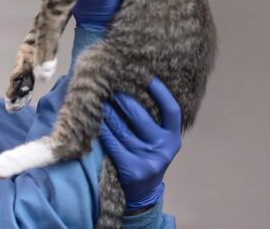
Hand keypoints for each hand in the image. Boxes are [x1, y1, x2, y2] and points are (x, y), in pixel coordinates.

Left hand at [98, 77, 180, 212]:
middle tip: (110, 84)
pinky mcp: (133, 168)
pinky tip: (96, 121)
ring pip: (123, 129)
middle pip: (141, 116)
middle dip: (124, 98)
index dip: (161, 92)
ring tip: (99, 98)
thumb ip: (153, 123)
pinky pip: (113, 144)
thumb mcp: (158, 143)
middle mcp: (164, 147)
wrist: (143, 193)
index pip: (171, 110)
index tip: (148, 76)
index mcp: (173, 138)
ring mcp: (149, 159)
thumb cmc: (147, 159)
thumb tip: (133, 90)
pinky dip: (103, 131)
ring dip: (109, 112)